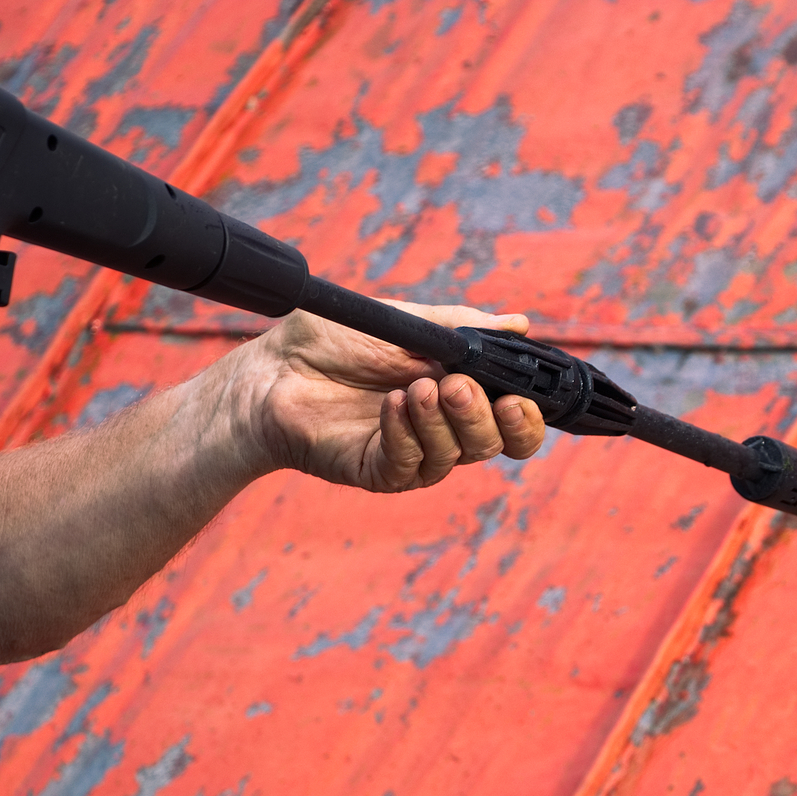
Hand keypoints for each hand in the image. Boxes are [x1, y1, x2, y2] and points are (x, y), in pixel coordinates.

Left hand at [230, 299, 547, 492]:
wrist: (270, 367)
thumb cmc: (333, 341)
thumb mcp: (406, 323)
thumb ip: (461, 327)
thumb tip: (519, 324)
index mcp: (458, 394)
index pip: (512, 420)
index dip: (526, 417)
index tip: (520, 397)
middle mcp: (443, 429)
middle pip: (495, 444)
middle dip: (486, 417)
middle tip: (458, 387)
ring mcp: (412, 453)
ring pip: (456, 457)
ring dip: (444, 422)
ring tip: (416, 389)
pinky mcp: (378, 472)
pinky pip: (409, 465)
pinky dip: (406, 434)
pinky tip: (392, 406)